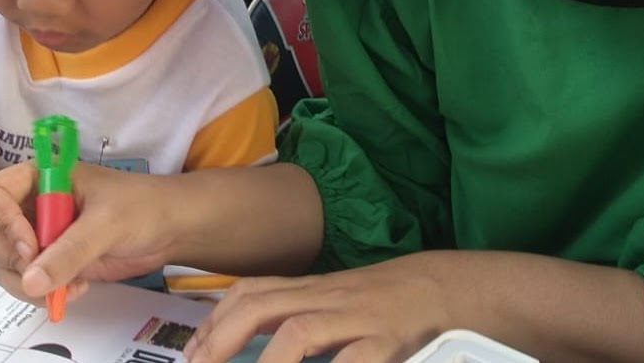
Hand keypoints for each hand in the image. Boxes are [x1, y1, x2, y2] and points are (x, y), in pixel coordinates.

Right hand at [0, 161, 171, 304]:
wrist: (171, 228)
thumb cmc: (143, 207)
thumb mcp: (107, 224)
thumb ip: (69, 251)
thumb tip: (30, 282)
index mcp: (39, 177)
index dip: (1, 221)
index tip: (30, 244)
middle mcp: (30, 205)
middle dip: (11, 259)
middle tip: (44, 269)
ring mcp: (38, 235)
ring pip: (2, 265)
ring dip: (27, 283)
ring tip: (69, 283)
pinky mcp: (49, 261)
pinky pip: (24, 283)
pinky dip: (42, 293)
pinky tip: (76, 289)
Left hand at [183, 254, 449, 362]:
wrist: (451, 288)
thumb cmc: (393, 300)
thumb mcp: (343, 302)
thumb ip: (308, 316)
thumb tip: (265, 346)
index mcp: (315, 289)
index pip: (254, 291)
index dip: (216, 318)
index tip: (192, 351)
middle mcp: (329, 298)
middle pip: (262, 304)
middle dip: (221, 337)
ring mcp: (358, 317)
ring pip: (300, 330)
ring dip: (266, 362)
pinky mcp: (389, 340)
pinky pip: (355, 361)